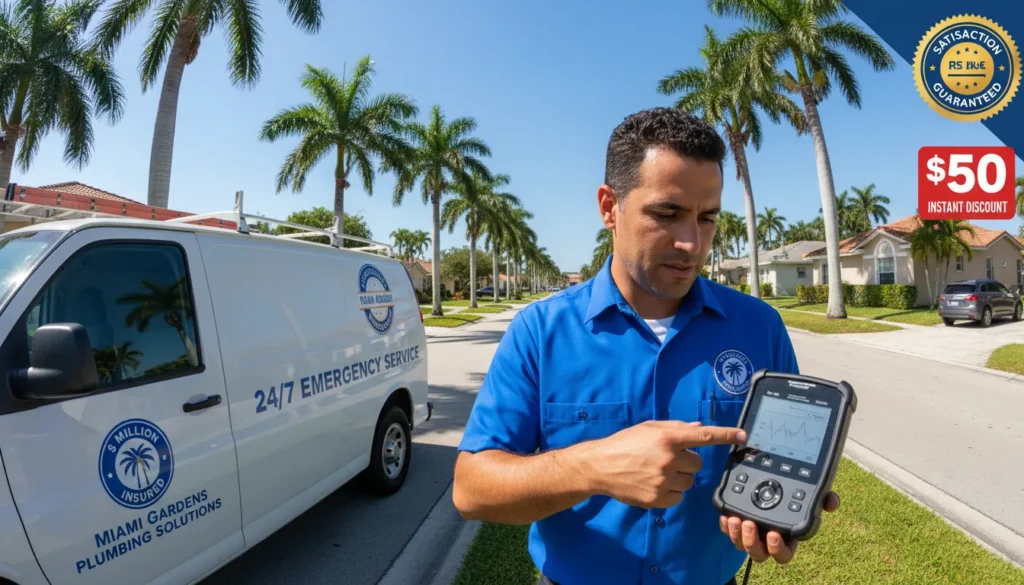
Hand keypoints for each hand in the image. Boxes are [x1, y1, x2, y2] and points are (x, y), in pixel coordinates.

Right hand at [585, 420, 746, 508]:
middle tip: (666, 459)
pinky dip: (670, 492)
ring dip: (679, 477)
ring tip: (656, 472)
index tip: (744, 436)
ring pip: (689, 482)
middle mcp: (667, 459)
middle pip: (697, 464)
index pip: (703, 436)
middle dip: (686, 461)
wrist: (600, 466)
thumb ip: (674, 428)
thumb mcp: (648, 428)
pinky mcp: (657, 499)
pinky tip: (653, 484)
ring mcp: (662, 480)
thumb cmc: (624, 443)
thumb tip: (698, 428)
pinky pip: (678, 497)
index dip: (726, 435)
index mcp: (666, 438)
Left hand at [719, 491, 840, 563]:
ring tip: (736, 519)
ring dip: (738, 535)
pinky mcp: (736, 524)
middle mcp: (767, 538)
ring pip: (742, 545)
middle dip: (753, 543)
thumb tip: (831, 502)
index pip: (783, 553)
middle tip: (750, 524)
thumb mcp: (810, 493)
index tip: (773, 535)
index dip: (777, 549)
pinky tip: (726, 515)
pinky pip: (729, 531)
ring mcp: (750, 532)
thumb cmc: (794, 494)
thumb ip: (823, 497)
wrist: (770, 481)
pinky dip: (726, 526)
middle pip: (759, 554)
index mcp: (787, 537)